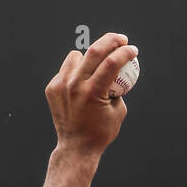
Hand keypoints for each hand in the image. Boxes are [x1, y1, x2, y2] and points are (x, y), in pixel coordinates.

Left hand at [45, 32, 137, 155]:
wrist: (77, 147)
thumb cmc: (102, 132)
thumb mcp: (118, 111)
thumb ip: (117, 88)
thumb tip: (118, 70)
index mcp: (94, 92)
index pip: (112, 62)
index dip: (125, 52)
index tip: (133, 50)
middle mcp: (75, 85)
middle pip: (94, 50)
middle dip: (111, 40)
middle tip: (121, 39)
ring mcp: (61, 85)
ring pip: (77, 56)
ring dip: (89, 58)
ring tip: (95, 68)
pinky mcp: (53, 88)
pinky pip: (66, 70)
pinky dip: (76, 72)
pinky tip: (82, 84)